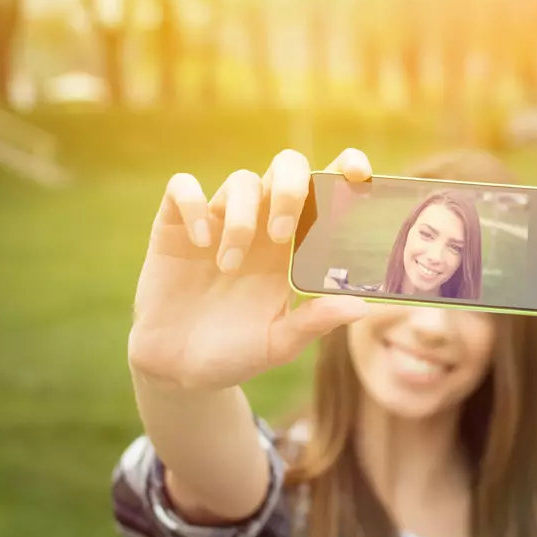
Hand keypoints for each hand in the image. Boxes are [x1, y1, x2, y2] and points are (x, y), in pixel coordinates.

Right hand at [128, 148, 372, 390]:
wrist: (178, 369)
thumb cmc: (237, 352)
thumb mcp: (279, 343)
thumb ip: (315, 322)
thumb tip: (361, 307)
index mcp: (296, 245)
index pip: (326, 189)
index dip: (344, 168)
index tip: (357, 173)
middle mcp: (262, 224)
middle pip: (286, 167)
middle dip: (291, 188)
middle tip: (282, 235)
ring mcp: (220, 221)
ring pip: (241, 180)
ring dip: (242, 219)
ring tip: (230, 266)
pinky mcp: (176, 225)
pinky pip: (183, 189)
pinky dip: (194, 206)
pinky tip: (199, 243)